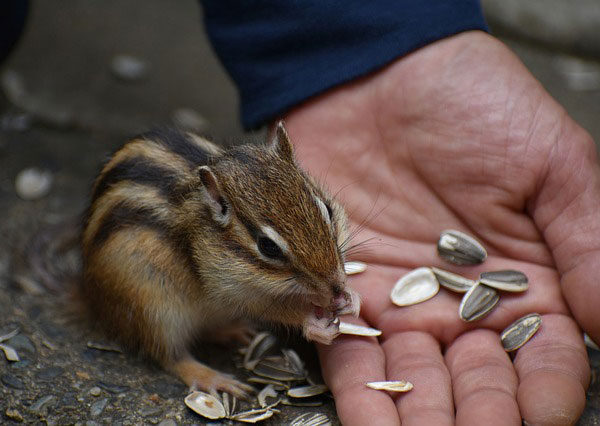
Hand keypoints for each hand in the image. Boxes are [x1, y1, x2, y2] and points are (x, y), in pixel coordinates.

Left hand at [284, 31, 594, 424]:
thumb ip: (588, 240)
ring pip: (414, 382)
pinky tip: (373, 420)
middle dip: (480, 413)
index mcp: (526, 280)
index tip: (542, 408)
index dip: (547, 388)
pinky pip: (351, 355)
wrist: (377, 77)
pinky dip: (362, 393)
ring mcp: (403, 303)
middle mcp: (463, 303)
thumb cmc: (472, 104)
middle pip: (477, 382)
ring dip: (419, 418)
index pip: (544, 357)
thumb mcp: (549, 162)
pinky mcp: (346, 293)